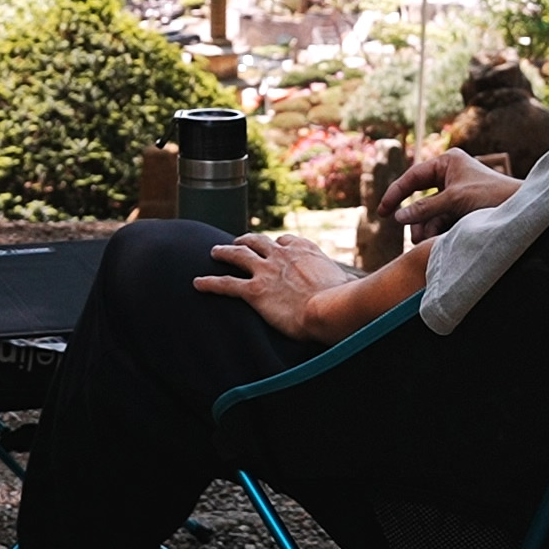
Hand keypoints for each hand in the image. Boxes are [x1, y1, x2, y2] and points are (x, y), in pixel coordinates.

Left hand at [193, 231, 359, 342]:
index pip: (285, 241)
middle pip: (258, 241)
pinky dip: (209, 282)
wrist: (330, 308)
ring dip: (224, 251)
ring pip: (237, 255)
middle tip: (237, 241)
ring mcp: (266, 271)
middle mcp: (282, 254)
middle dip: (246, 240)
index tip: (274, 248)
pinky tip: (197, 283)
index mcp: (304, 249)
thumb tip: (351, 288)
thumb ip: (342, 281)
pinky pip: (225, 284)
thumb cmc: (344, 300)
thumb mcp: (346, 283)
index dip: (277, 245)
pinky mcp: (254, 291)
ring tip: (214, 251)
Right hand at [375, 146, 520, 238]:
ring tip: (423, 241)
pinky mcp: (462, 209)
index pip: (413, 177)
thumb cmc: (490, 196)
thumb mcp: (454, 201)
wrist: (520, 211)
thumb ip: (424, 209)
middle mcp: (450, 175)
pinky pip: (441, 219)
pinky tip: (434, 241)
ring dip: (425, 227)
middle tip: (404, 232)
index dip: (395, 194)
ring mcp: (456, 192)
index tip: (382, 212)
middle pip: (420, 197)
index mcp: (447, 162)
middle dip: (414, 217)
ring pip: (430, 211)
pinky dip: (436, 230)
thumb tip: (397, 217)